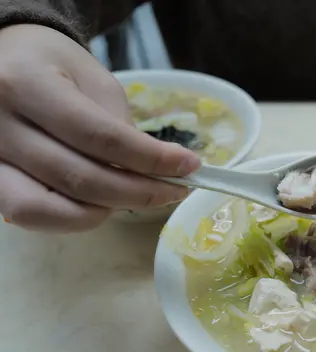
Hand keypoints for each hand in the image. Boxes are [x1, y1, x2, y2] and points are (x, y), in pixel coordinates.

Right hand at [0, 25, 200, 231]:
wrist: (5, 61)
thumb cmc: (55, 66)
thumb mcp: (96, 80)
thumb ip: (119, 126)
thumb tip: (151, 172)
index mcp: (26, 85)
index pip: (100, 137)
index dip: (150, 159)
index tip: (189, 167)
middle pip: (79, 179)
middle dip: (138, 192)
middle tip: (175, 191)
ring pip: (49, 208)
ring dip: (105, 210)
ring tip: (140, 195)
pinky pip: (30, 215)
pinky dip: (73, 217)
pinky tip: (103, 203)